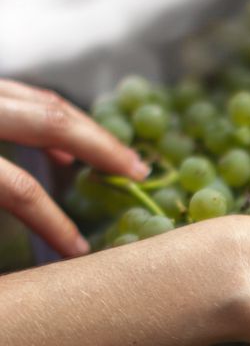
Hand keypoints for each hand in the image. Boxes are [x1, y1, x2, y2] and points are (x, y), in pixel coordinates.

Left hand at [0, 80, 148, 256]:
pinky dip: (49, 115)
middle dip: (101, 150)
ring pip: (42, 100)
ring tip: (115, 157)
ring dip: (86, 129)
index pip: (20, 189)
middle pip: (50, 123)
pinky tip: (59, 145)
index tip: (77, 251)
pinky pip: (19, 94)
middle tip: (139, 172)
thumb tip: (5, 252)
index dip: (54, 223)